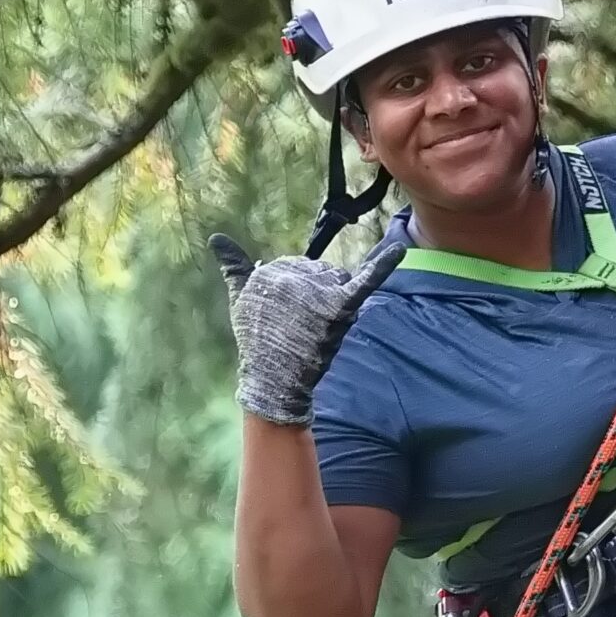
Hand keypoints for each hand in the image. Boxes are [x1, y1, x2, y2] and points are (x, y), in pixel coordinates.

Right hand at [208, 233, 401, 425]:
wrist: (273, 378)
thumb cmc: (257, 339)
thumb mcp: (241, 299)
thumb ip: (233, 266)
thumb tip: (217, 238)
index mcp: (271, 272)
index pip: (298, 268)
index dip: (297, 292)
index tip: (286, 316)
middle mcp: (293, 277)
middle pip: (321, 273)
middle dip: (318, 295)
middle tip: (302, 326)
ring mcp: (316, 292)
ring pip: (339, 280)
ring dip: (335, 298)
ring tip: (316, 326)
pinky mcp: (337, 308)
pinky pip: (364, 282)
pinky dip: (383, 265)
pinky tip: (398, 250)